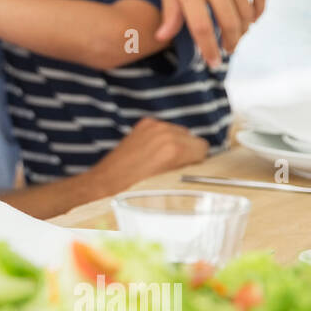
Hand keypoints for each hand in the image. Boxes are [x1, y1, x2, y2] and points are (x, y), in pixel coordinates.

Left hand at [86, 117, 209, 193]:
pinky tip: (153, 151)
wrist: (107, 181)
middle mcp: (164, 133)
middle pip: (193, 138)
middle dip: (188, 151)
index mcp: (174, 149)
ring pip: (180, 132)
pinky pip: (166, 128)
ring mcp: (153, 126)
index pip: (203, 147)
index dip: (198, 160)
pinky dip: (164, 137)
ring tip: (162, 159)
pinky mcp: (145, 124)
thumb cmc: (135, 187)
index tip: (190, 168)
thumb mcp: (169, 182)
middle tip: (175, 166)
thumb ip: (187, 167)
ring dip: (176, 143)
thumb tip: (198, 162)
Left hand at [155, 0, 266, 66]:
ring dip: (244, 29)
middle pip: (229, 22)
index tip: (213, 63)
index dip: (209, 49)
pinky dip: (258, 10)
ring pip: (246, 11)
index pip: (202, 27)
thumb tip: (164, 38)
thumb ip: (169, 9)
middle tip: (227, 51)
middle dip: (230, 43)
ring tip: (236, 36)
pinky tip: (251, 18)